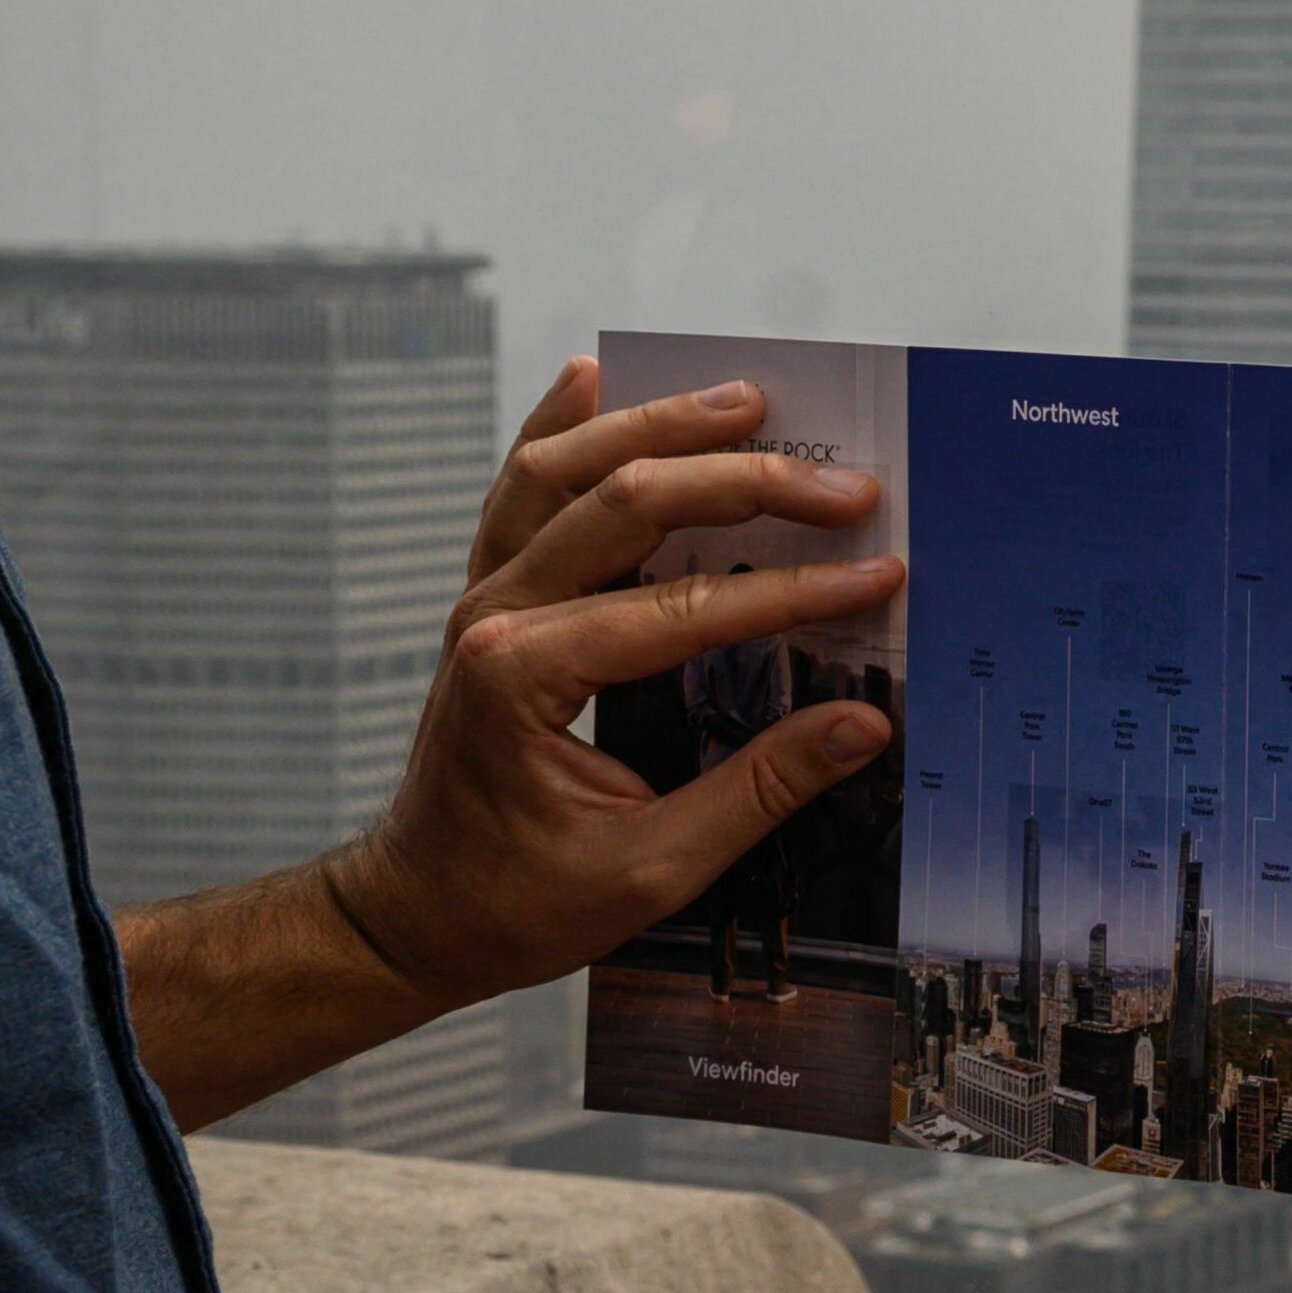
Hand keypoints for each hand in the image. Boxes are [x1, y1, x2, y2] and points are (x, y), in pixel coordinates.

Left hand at [320, 357, 905, 1010]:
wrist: (412, 914)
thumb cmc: (516, 902)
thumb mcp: (652, 868)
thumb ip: (761, 789)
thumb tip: (862, 728)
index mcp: (526, 674)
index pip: (685, 607)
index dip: (793, 591)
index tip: (878, 577)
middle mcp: (494, 614)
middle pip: (627, 502)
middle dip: (749, 483)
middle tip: (849, 485)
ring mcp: (483, 596)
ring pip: (567, 470)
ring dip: (660, 424)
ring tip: (750, 399)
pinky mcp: (488, 597)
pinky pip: (518, 490)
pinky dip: (557, 428)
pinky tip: (594, 378)